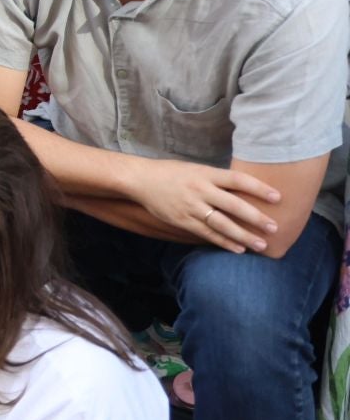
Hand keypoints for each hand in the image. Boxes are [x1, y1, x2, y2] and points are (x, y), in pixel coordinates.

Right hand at [130, 157, 278, 253]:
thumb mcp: (195, 169)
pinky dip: (224, 242)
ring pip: (222, 224)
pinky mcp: (182, 220)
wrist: (141, 179)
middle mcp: (200, 189)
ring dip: (243, 236)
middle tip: (275, 227)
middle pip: (233, 205)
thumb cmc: (172, 173)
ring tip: (261, 245)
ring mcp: (191, 206)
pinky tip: (238, 249)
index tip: (278, 197)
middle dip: (256, 218)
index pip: (237, 180)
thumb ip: (217, 180)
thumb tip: (245, 191)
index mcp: (205, 174)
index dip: (259, 188)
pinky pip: (207, 234)